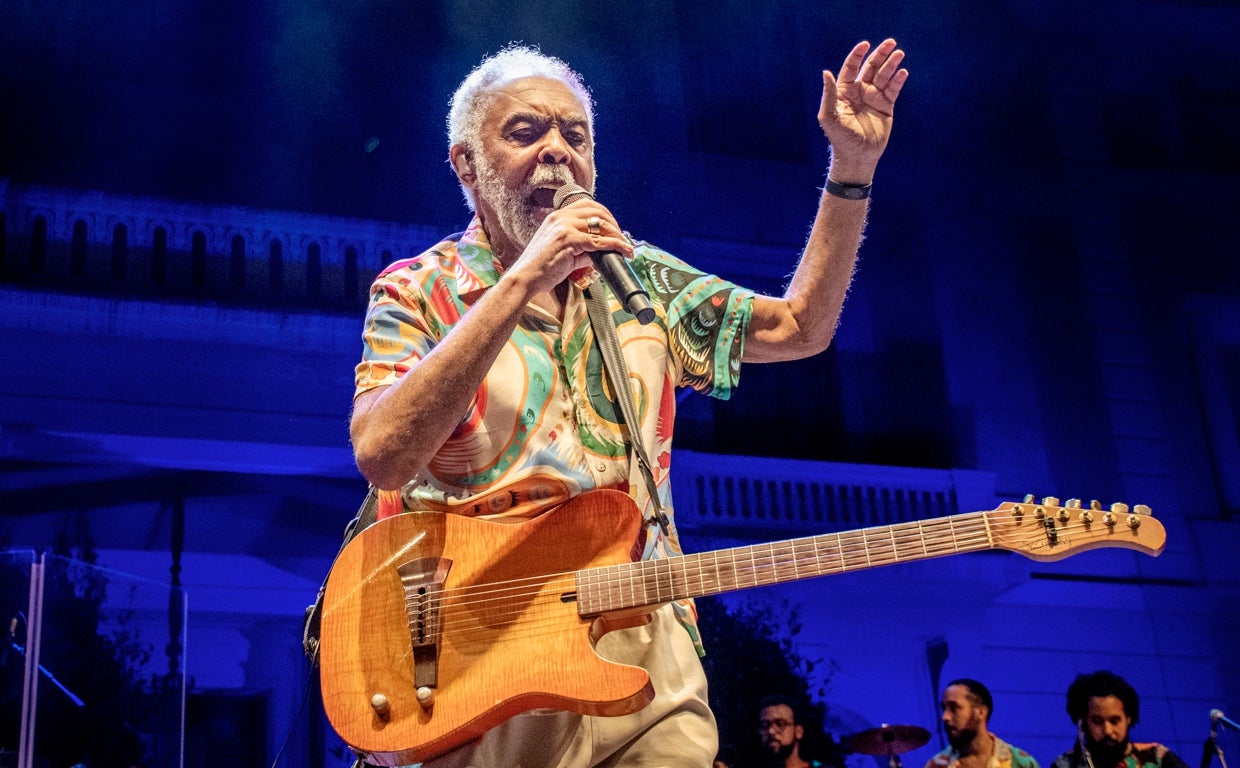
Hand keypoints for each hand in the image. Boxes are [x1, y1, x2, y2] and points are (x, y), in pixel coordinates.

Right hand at [505, 202, 630, 294]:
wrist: (525, 278)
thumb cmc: (540, 268)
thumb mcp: (562, 251)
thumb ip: (581, 248)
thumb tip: (601, 251)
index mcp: (557, 216)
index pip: (587, 205)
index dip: (605, 214)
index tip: (613, 227)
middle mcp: (561, 217)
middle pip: (597, 212)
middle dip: (614, 225)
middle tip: (622, 238)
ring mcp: (565, 227)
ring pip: (600, 225)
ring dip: (617, 236)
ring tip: (625, 247)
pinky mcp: (569, 240)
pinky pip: (599, 241)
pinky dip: (614, 245)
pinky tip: (622, 251)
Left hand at [819, 38, 907, 180]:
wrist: (857, 156)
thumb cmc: (840, 138)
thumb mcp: (829, 116)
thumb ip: (829, 94)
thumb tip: (825, 72)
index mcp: (844, 92)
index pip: (851, 67)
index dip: (858, 55)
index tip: (865, 44)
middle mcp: (859, 92)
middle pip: (871, 68)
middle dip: (880, 54)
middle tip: (891, 43)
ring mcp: (873, 98)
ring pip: (884, 76)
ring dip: (892, 65)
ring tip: (899, 54)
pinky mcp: (886, 106)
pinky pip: (893, 90)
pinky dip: (898, 80)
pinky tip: (902, 72)